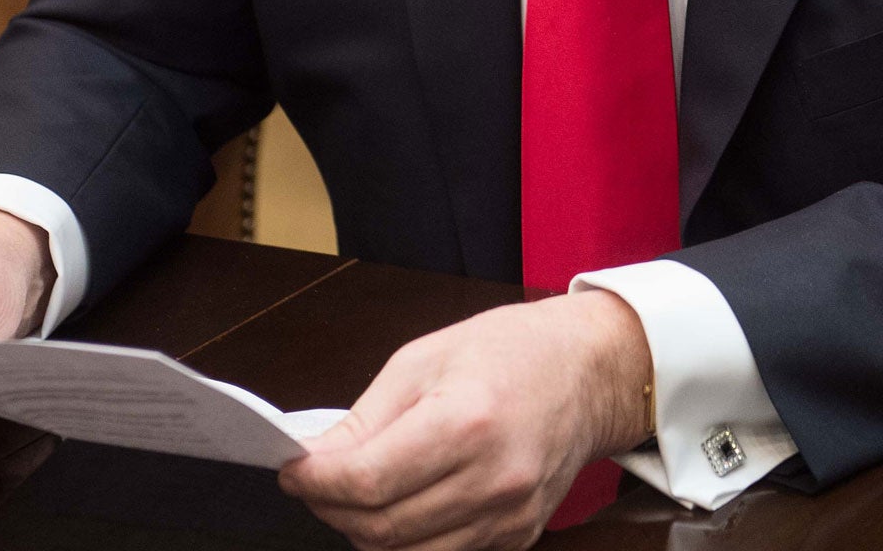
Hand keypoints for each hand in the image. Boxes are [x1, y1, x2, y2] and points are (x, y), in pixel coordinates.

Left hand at [278, 290, 652, 550]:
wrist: (589, 372)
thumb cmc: (511, 351)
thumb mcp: (426, 357)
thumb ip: (367, 417)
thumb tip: (315, 459)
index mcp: (467, 421)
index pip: (369, 480)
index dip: (316, 481)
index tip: (293, 470)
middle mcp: (493, 479)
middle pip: (381, 528)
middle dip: (332, 507)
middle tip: (315, 481)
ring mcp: (509, 517)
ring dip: (366, 530)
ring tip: (356, 491)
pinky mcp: (518, 538)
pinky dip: (410, 538)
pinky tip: (404, 501)